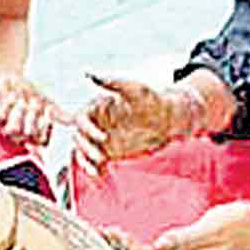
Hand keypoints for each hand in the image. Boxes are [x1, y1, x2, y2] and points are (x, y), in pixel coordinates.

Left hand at [0, 74, 69, 146]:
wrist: (11, 78)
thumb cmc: (30, 93)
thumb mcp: (47, 101)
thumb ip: (60, 113)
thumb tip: (75, 121)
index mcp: (35, 135)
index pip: (43, 141)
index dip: (46, 126)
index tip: (48, 109)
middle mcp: (21, 136)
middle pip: (29, 135)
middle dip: (34, 114)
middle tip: (35, 100)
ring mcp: (6, 129)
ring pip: (13, 130)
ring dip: (20, 111)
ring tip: (22, 97)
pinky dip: (6, 105)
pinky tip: (11, 95)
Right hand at [72, 75, 203, 175]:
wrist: (171, 120)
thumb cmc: (154, 100)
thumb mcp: (136, 90)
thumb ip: (113, 83)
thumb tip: (90, 74)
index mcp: (99, 106)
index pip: (81, 118)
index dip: (86, 129)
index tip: (102, 138)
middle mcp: (97, 122)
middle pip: (79, 136)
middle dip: (86, 147)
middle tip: (100, 157)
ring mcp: (101, 138)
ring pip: (82, 150)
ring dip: (85, 161)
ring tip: (95, 171)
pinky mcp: (109, 152)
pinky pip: (94, 162)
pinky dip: (92, 169)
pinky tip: (98, 176)